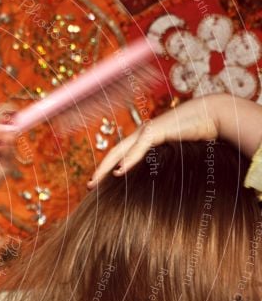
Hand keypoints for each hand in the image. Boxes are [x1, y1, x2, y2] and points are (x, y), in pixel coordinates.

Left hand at [87, 96, 219, 188]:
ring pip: (120, 151)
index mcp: (143, 139)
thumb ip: (162, 161)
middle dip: (99, 170)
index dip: (107, 168)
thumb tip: (160, 179)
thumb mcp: (175, 152)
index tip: (97, 183)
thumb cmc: (197, 133)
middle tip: (88, 186)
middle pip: (113, 153)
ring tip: (95, 181)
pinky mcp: (157, 130)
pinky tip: (119, 172)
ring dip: (106, 167)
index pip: (119, 155)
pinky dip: (129, 160)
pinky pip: (139, 148)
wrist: (213, 114)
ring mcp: (147, 131)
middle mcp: (141, 134)